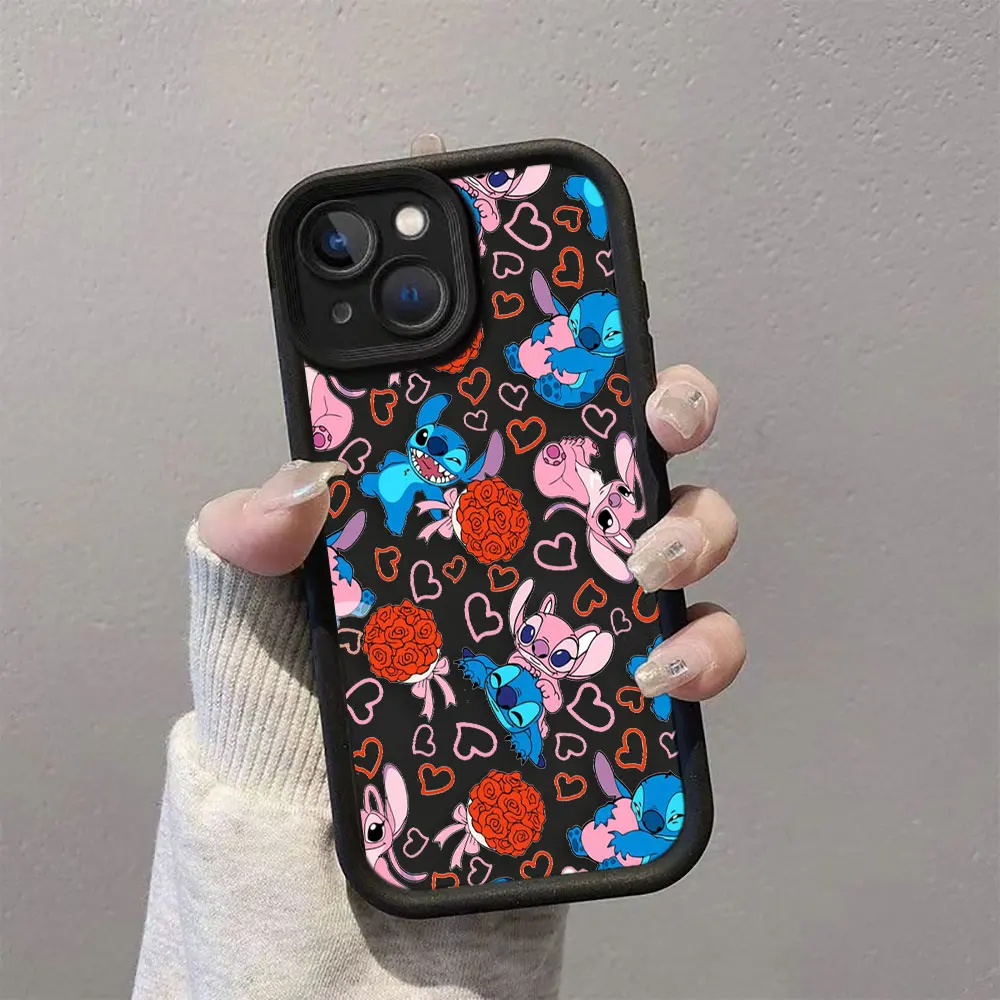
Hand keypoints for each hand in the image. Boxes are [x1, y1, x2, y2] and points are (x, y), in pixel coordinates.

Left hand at [198, 363, 743, 703]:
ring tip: (649, 564)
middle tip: (656, 422)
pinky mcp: (614, 688)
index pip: (535, 397)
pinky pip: (695, 654)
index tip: (602, 326)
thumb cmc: (284, 693)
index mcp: (463, 493)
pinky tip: (660, 670)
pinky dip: (703, 651)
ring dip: (695, 529)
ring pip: (687, 535)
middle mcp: (539, 536)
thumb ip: (253, 534)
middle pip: (638, 445)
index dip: (583, 348)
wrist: (315, 820)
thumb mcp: (252, 598)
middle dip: (674, 408)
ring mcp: (587, 608)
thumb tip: (298, 488)